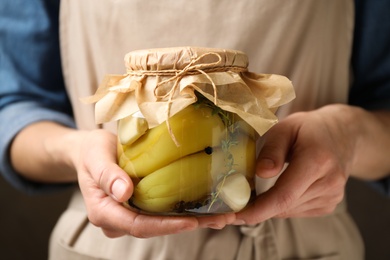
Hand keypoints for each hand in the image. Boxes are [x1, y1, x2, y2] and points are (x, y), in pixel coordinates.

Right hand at [75, 129, 234, 237]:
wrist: (91, 152)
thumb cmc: (92, 152)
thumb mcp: (95, 156)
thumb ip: (107, 175)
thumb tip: (124, 192)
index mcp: (104, 212)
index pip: (138, 225)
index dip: (165, 226)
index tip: (191, 222)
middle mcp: (118, 220)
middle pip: (155, 228)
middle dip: (188, 226)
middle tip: (221, 219)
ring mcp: (130, 215)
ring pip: (162, 223)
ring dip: (193, 221)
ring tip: (223, 216)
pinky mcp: (141, 207)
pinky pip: (163, 213)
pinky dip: (185, 212)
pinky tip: (207, 209)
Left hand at [235, 105, 356, 223]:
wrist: (343, 134)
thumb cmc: (309, 128)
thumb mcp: (286, 127)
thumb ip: (273, 149)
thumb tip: (261, 172)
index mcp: (317, 161)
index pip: (284, 195)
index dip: (258, 209)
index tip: (235, 216)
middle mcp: (329, 183)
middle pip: (283, 205)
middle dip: (256, 207)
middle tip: (233, 203)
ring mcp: (332, 197)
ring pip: (288, 210)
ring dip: (268, 204)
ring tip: (260, 186)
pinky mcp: (330, 205)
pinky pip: (296, 210)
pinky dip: (281, 203)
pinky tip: (281, 186)